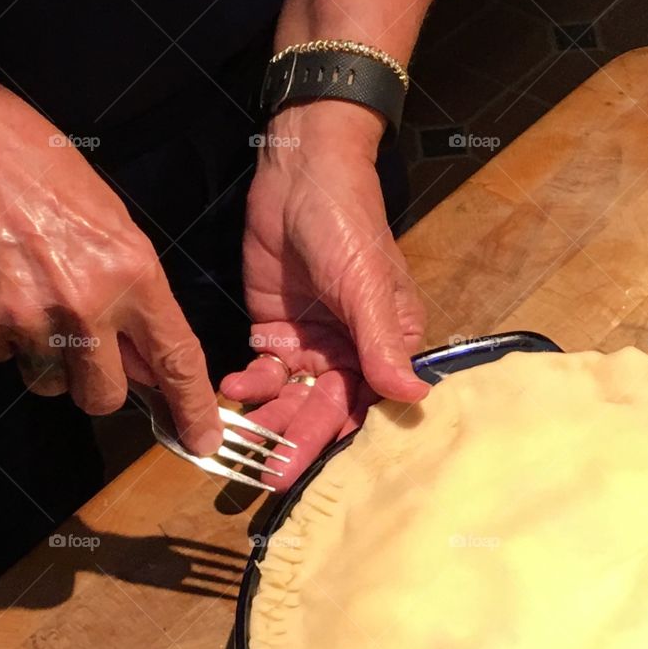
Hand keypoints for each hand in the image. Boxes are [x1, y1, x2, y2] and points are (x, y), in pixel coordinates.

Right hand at [0, 75, 221, 454]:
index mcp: (131, 273)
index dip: (191, 409)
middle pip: (102, 396)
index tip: (202, 440)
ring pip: (46, 380)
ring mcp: (27, 316)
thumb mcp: (109, 223)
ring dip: (43, 356)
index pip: (176, 361)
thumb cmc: (39, 168)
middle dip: (95, 383)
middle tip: (83, 347)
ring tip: (30, 296)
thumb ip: (133, 294)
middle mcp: (85, 303)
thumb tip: (141, 359)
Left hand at [221, 101, 427, 486]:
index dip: (339, 437)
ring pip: (289, 397)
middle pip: (323, 410)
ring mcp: (311, 343)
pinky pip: (262, 371)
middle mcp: (350, 352)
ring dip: (268, 419)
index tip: (312, 468)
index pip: (366, 405)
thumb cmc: (348, 223)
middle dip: (296, 440)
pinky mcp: (274, 329)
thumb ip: (382, 344)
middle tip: (269, 476)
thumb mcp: (367, 283)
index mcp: (386, 345)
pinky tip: (233, 386)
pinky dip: (248, 382)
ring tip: (241, 442)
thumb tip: (414, 397)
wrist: (299, 172)